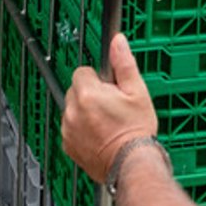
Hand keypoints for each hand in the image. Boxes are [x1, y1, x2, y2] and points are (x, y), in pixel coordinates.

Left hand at [62, 33, 158, 183]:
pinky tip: (99, 134)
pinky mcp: (68, 145)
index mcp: (87, 94)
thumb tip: (117, 42)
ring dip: (84, 111)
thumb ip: (123, 64)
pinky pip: (70, 128)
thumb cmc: (135, 130)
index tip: (109, 88)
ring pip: (72, 109)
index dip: (98, 78)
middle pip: (75, 90)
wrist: (131, 164)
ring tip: (106, 122)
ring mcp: (68, 129)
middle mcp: (73, 111)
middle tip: (111, 106)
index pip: (82, 72)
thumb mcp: (137, 92)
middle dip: (90, 94)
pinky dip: (80, 129)